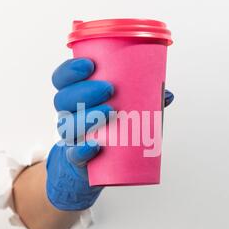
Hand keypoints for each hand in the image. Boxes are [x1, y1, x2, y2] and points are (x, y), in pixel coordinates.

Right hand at [46, 58, 174, 210]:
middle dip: (84, 91)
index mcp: (74, 97)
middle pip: (63, 99)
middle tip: (109, 88)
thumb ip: (143, 101)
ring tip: (110, 112)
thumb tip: (167, 94)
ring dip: (86, 117)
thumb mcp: (124, 111)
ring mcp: (71, 137)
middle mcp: (67, 115)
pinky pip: (75, 154)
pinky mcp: (77, 158)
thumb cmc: (110, 130)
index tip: (90, 65)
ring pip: (67, 125)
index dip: (70, 70)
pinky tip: (94, 145)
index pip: (61, 79)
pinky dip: (83, 150)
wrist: (96, 164)